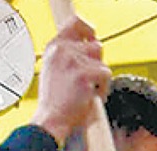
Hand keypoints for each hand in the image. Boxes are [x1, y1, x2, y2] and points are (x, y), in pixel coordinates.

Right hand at [31, 17, 110, 145]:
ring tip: (88, 90)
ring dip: (100, 77)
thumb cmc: (54, 103)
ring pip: (101, 60)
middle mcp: (62, 50)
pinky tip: (92, 97)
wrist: (50, 121)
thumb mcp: (54, 71)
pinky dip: (103, 88)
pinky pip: (106, 74)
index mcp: (54, 47)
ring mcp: (72, 60)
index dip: (88, 30)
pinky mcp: (83, 73)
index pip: (75, 23)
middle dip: (97, 63)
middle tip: (88, 80)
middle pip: (95, 44)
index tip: (93, 38)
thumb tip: (91, 45)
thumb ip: (69, 55)